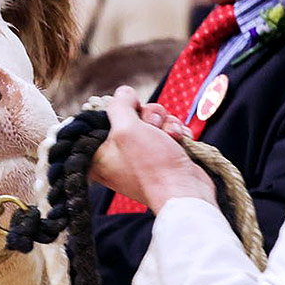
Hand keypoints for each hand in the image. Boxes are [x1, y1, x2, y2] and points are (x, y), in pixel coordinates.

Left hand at [90, 86, 216, 211]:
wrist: (186, 191)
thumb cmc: (152, 165)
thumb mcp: (126, 129)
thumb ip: (119, 106)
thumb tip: (124, 93)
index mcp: (99, 154)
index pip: (100, 119)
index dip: (116, 111)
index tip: (128, 114)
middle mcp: (117, 154)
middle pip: (130, 115)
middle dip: (147, 116)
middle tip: (152, 128)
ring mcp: (141, 155)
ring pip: (152, 120)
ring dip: (165, 123)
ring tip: (170, 137)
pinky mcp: (162, 155)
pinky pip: (166, 130)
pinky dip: (175, 132)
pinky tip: (180, 140)